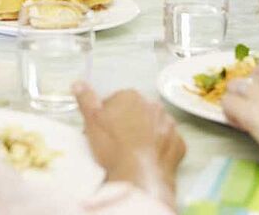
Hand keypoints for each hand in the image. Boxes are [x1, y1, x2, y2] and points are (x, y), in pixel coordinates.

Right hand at [75, 83, 184, 208]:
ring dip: (145, 134)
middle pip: (136, 112)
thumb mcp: (92, 121)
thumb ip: (86, 99)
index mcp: (131, 96)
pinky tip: (149, 159)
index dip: (106, 116)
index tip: (101, 131)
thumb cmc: (112, 146)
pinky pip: (167, 143)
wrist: (138, 176)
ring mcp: (170, 125)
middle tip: (115, 143)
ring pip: (154, 126)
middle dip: (127, 123)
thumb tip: (78, 83)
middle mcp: (154, 105)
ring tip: (132, 152)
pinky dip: (159, 148)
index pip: (115, 101)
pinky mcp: (180, 144)